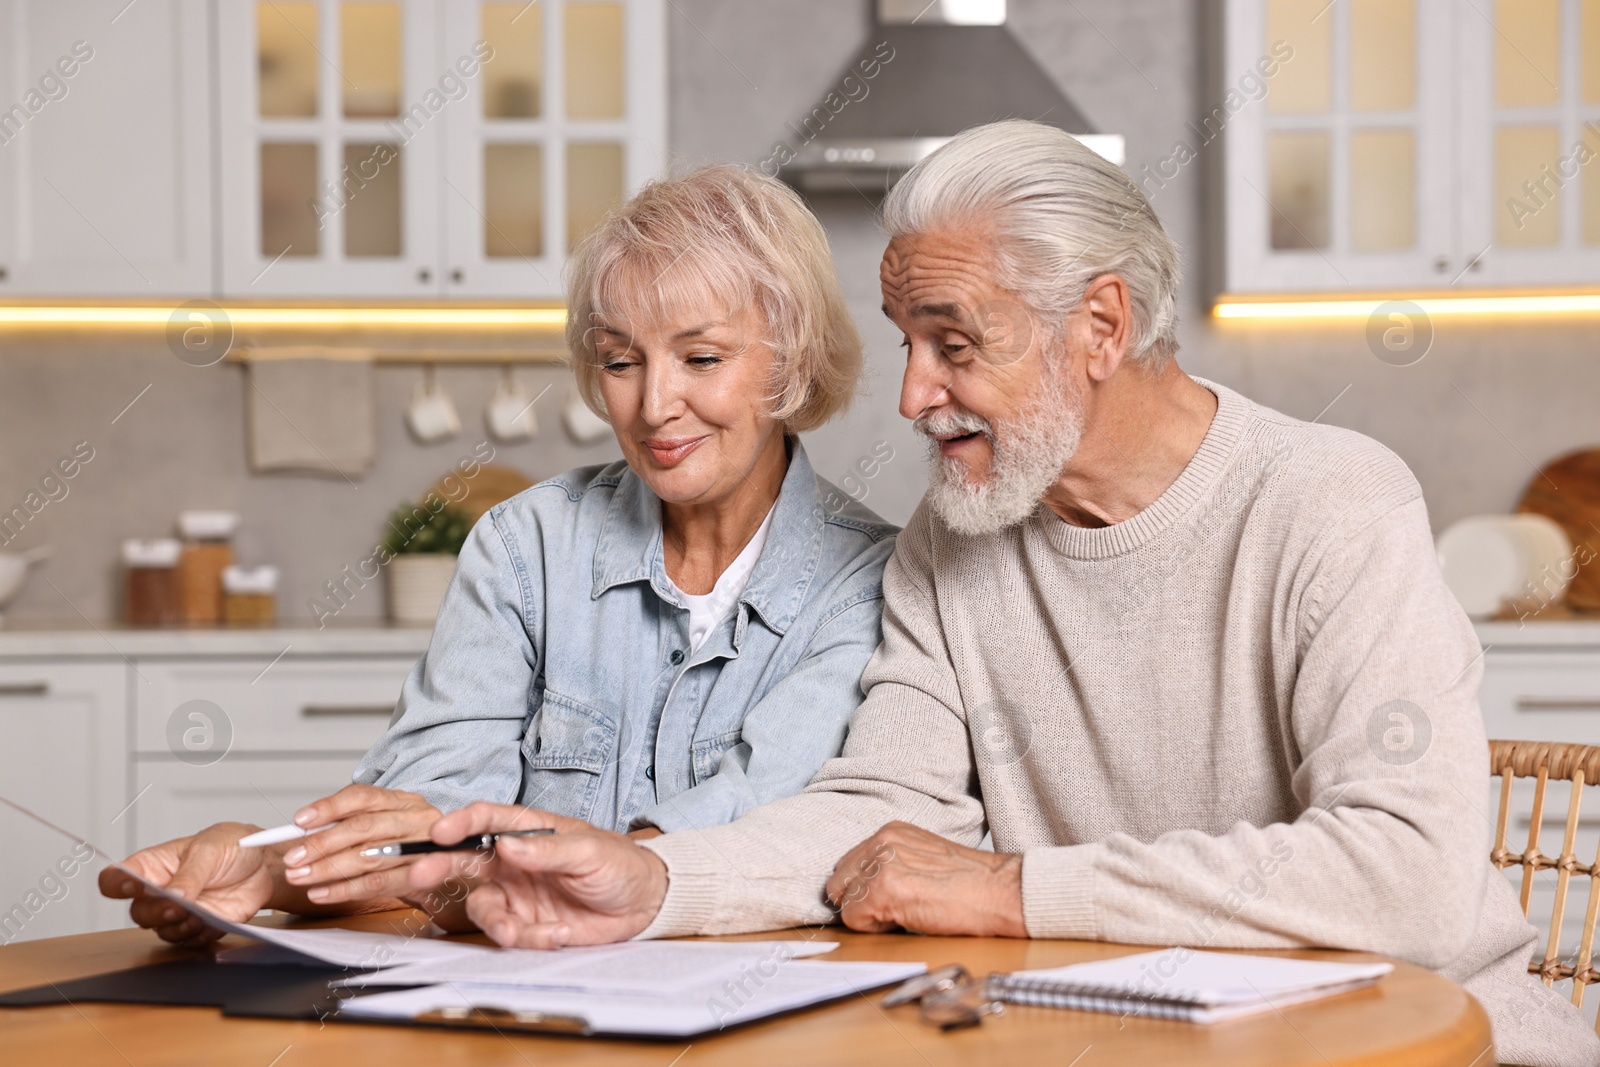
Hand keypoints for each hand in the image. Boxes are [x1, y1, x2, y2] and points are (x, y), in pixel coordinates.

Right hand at [97, 822, 273, 946]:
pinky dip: (202, 933)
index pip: (115, 879)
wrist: (264, 863)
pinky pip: (192, 940)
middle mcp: (159, 893)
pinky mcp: (199, 927)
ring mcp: (178, 913)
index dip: (116, 885)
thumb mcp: (209, 850)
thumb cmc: (230, 846)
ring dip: (180, 926)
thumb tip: (173, 895)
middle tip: (176, 906)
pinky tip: (216, 920)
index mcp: (152, 866)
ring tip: (201, 914)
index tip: (132, 886)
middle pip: (139, 913)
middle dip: (156, 912)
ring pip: (163, 931)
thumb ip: (190, 874)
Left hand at [279, 784, 440, 907]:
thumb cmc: (412, 850)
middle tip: (293, 857)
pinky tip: (322, 893)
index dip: (329, 807)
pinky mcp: (424, 878)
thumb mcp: (390, 827)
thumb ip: (356, 824)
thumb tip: (307, 829)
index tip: (300, 820)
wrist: (454, 878)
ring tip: (300, 876)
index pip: (364, 796)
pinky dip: (345, 890)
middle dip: (322, 843)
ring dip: (328, 869)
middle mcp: (418, 820)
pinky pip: (378, 884)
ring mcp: (423, 849)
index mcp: (406, 801)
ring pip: (369, 856)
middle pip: (364, 827)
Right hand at [408, 802, 667, 948]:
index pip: (487, 819)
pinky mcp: (526, 923)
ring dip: (496, 923)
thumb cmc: (617, 863)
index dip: (460, 822)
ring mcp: (516, 893)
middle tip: (419, 875)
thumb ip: (546, 849)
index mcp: (529, 830)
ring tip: (518, 932)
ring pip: (483, 907)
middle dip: (439, 866)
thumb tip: (507, 844)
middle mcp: (513, 861)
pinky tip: (559, 933)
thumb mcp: (588, 851)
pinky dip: (531, 938)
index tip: (439, 831)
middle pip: (465, 860)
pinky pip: (511, 933)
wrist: (642, 903)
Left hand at [824, 822, 1025, 936]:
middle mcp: (881, 842)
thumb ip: (892, 863)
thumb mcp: (924, 857)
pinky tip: (905, 920)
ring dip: (869, 915)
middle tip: (893, 910)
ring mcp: (880, 864)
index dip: (863, 889)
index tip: (886, 900)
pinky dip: (875, 928)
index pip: (849, 864)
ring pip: (844, 900)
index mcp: (890, 832)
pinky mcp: (882, 890)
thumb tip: (864, 886)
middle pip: (839, 881)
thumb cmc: (971, 883)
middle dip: (858, 901)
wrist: (999, 891)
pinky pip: (854, 919)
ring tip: (904, 913)